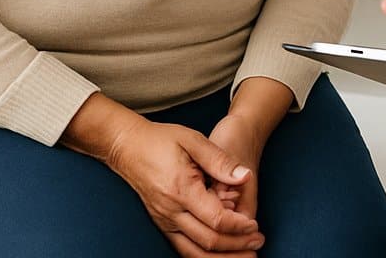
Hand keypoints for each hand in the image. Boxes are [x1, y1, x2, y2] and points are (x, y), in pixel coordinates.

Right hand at [106, 118, 263, 256]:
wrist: (127, 147)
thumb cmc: (161, 140)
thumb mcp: (193, 140)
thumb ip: (220, 161)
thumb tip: (245, 176)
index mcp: (182, 190)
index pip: (216, 219)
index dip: (239, 226)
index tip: (255, 226)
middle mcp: (170, 211)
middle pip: (208, 241)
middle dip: (237, 245)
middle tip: (258, 242)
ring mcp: (164, 221)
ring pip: (194, 252)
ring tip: (245, 255)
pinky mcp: (162, 224)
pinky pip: (183, 248)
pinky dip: (203, 256)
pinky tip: (220, 254)